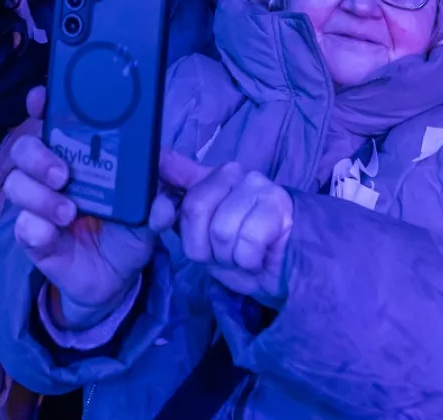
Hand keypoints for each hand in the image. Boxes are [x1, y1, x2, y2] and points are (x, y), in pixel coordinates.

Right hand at [6, 87, 157, 326]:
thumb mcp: (148, 216)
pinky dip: (34, 228)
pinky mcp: (33, 236)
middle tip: (64, 175)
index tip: (40, 100)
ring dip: (38, 196)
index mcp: (79, 155)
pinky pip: (21, 226)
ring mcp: (38, 204)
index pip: (52, 120)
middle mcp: (51, 173)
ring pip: (16, 183)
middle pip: (24, 148)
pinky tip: (51, 234)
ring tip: (69, 212)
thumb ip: (156, 207)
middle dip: (38, 156)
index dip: (41, 104)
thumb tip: (161, 204)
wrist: (115, 278)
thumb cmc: (128, 231)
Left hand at [160, 151, 293, 307]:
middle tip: (225, 254)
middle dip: (204, 247)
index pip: (171, 165)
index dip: (159, 187)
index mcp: (208, 176)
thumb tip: (159, 196)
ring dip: (229, 257)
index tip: (158, 213)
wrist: (285, 277)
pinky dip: (248, 260)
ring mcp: (256, 183)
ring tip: (244, 256)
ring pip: (221, 230)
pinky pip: (247, 240)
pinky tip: (260, 257)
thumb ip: (178, 215)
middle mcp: (231, 172)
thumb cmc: (241, 257)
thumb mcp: (200, 242)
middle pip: (195, 208)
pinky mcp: (278, 202)